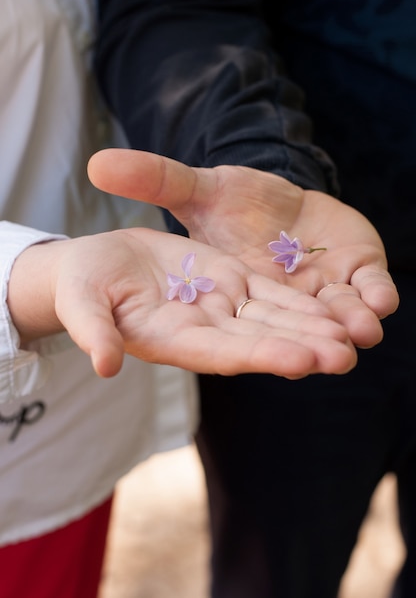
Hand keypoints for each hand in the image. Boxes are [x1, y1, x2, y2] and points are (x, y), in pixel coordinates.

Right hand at [7, 228, 355, 378]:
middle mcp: (202, 330)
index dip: (259, 356)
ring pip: (272, 320)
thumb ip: (93, 330)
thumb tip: (103, 365)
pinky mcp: (228, 282)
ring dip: (312, 328)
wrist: (97, 266)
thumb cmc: (81, 284)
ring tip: (355, 336)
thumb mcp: (82, 302)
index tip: (299, 361)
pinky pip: (269, 294)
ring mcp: (218, 308)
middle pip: (258, 341)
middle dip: (301, 349)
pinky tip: (333, 307)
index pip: (219, 353)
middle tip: (345, 356)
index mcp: (169, 339)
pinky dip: (300, 302)